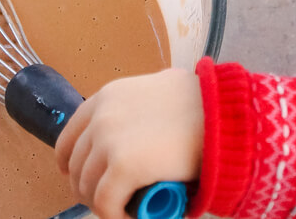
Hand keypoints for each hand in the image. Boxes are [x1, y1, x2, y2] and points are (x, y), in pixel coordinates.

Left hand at [55, 69, 203, 218]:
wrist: (226, 116)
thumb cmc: (205, 104)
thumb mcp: (162, 89)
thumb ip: (142, 102)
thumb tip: (142, 124)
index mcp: (108, 96)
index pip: (70, 137)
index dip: (74, 163)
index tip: (86, 177)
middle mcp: (102, 116)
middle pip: (77, 166)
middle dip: (90, 188)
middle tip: (112, 199)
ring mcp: (109, 141)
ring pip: (88, 188)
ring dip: (104, 203)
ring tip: (126, 208)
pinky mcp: (122, 167)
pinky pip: (106, 204)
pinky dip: (116, 216)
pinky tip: (132, 216)